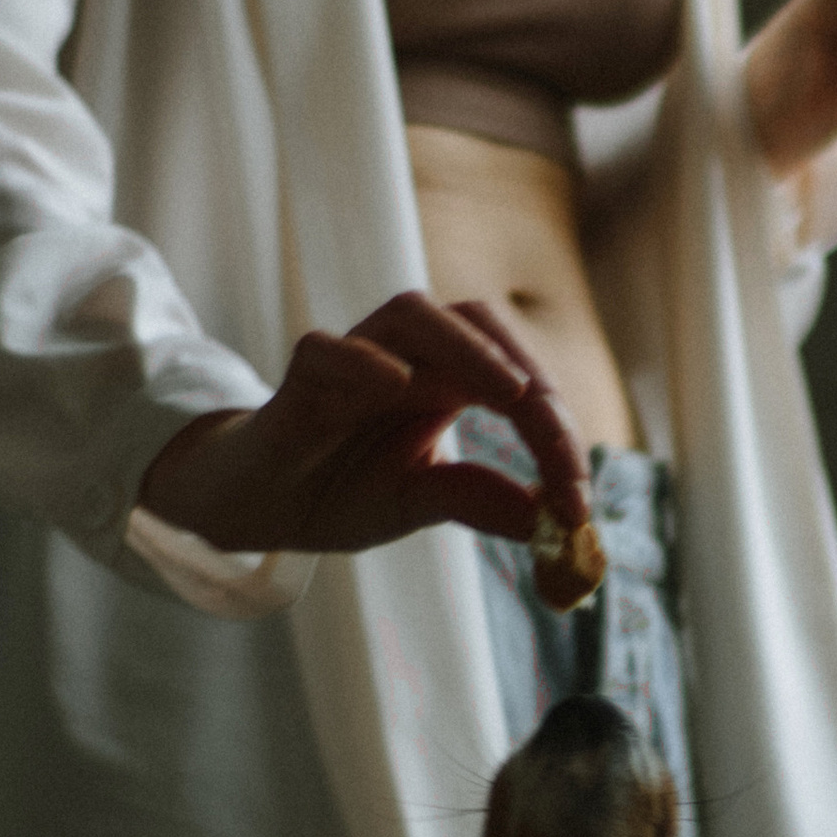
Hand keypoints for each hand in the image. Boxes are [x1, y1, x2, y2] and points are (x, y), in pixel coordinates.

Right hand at [136, 294, 590, 556]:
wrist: (258, 506)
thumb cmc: (339, 490)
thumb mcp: (417, 503)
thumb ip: (477, 500)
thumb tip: (552, 523)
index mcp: (445, 379)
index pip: (514, 374)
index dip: (554, 427)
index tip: (578, 495)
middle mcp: (406, 356)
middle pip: (474, 319)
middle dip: (524, 367)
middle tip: (554, 425)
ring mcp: (353, 359)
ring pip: (410, 314)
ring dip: (466, 347)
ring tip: (511, 392)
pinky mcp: (299, 378)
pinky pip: (327, 349)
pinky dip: (364, 360)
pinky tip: (397, 386)